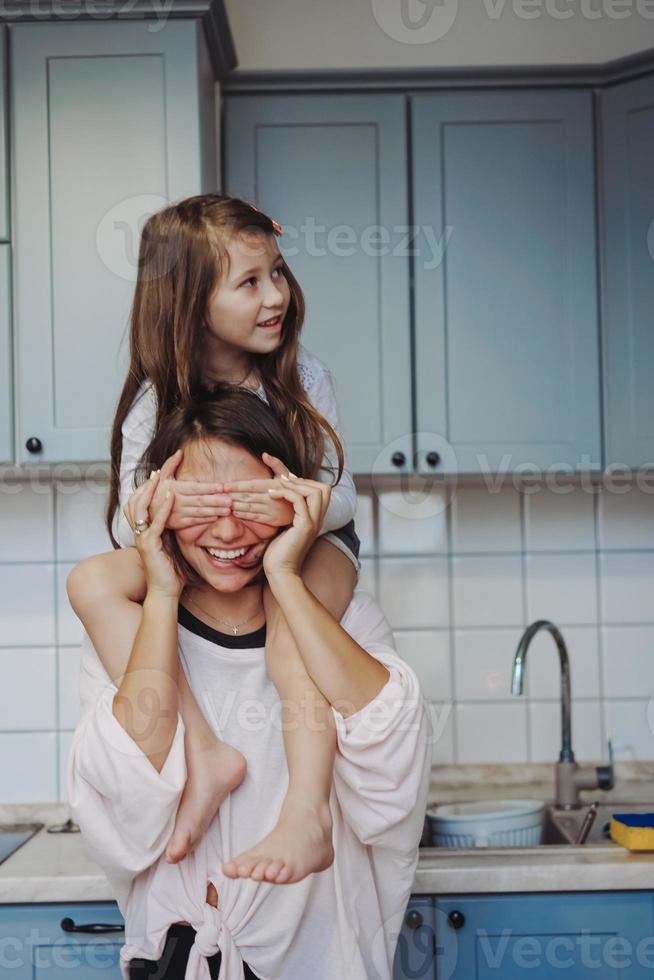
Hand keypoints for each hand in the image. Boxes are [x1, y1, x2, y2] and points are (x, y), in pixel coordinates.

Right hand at [122, 472, 182, 597]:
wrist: (165, 591)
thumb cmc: (170, 570)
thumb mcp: (170, 543)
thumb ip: (170, 528)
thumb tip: (182, 513)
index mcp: (144, 530)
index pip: (142, 502)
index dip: (149, 486)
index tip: (160, 470)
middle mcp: (139, 531)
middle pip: (137, 500)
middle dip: (149, 482)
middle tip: (160, 467)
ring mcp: (142, 537)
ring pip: (141, 507)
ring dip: (152, 490)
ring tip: (161, 476)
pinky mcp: (149, 545)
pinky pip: (155, 522)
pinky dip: (163, 508)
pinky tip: (170, 496)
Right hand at [146, 450, 232, 529]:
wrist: (146, 513)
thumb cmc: (156, 492)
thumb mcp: (161, 477)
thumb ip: (171, 464)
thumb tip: (180, 451)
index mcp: (176, 488)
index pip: (195, 487)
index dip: (209, 488)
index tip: (222, 487)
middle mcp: (178, 501)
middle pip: (200, 500)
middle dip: (216, 501)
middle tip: (230, 500)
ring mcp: (179, 513)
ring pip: (200, 512)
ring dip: (214, 511)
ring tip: (227, 510)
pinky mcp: (179, 523)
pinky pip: (194, 521)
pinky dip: (205, 520)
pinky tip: (216, 517)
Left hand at [223, 452, 294, 527]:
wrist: (304, 509)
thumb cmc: (292, 489)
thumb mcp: (287, 475)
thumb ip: (276, 464)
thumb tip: (264, 454)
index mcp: (273, 484)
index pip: (250, 485)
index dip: (235, 486)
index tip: (222, 486)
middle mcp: (271, 497)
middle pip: (246, 496)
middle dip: (230, 495)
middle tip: (216, 495)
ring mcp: (271, 509)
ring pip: (248, 506)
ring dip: (234, 505)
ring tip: (222, 503)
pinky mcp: (271, 520)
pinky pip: (254, 517)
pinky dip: (243, 515)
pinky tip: (234, 512)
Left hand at [262, 473, 330, 579]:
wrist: (280, 572)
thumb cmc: (279, 554)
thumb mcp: (284, 529)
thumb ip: (288, 516)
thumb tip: (279, 504)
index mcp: (314, 519)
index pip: (322, 492)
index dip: (306, 482)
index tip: (287, 481)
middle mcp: (317, 519)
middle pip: (324, 489)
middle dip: (303, 480)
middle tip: (283, 481)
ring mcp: (313, 522)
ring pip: (316, 491)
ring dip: (295, 484)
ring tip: (276, 486)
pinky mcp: (304, 526)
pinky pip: (299, 500)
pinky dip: (285, 493)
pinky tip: (271, 495)